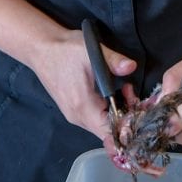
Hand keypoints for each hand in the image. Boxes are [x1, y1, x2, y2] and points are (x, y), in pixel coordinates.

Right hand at [30, 27, 136, 144]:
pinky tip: (114, 92)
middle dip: (127, 116)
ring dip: (118, 112)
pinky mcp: (74, 110)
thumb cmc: (65, 49)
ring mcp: (75, 115)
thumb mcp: (91, 51)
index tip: (139, 109)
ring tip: (124, 89)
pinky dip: (109, 110)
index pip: (109, 133)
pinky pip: (96, 119)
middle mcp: (77, 117)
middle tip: (132, 92)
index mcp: (82, 106)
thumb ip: (113, 60)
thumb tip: (131, 67)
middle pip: (109, 131)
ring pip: (103, 126)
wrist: (41, 48)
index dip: (127, 127)